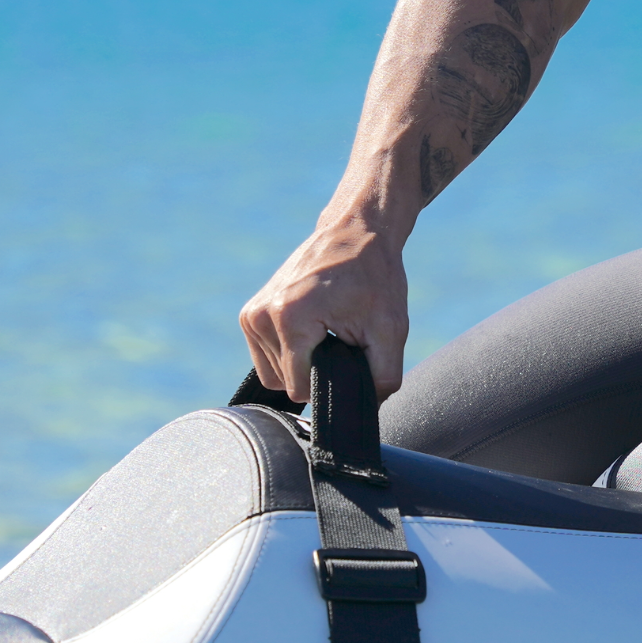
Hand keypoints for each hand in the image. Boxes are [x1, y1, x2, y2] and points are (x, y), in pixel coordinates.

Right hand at [239, 219, 408, 403]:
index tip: (348, 354)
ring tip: (328, 331)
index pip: (298, 389)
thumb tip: (367, 411)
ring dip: (302, 362)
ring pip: (273, 374)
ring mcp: (252, 315)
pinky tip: (314, 328)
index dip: (328, 382)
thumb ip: (383, 378)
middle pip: (284, 384)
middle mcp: (261, 316)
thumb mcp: (391, 329)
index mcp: (290, 319)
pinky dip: (291, 352)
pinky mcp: (250, 314)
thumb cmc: (375, 277)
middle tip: (341, 338)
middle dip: (315, 371)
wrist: (355, 231)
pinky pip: (266, 357)